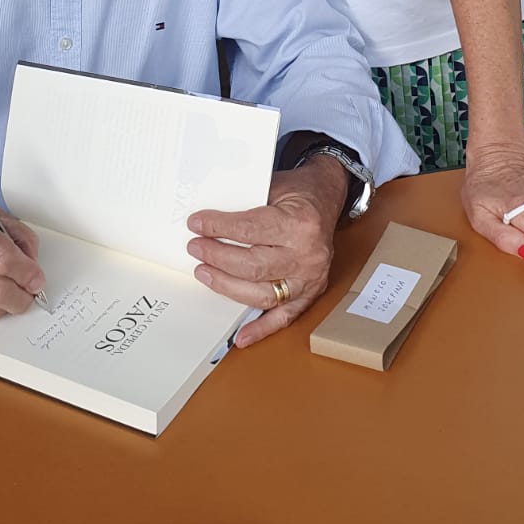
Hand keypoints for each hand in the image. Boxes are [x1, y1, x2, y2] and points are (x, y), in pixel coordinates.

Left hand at [186, 155, 347, 346]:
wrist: (327, 197)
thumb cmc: (299, 192)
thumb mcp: (273, 186)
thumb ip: (245, 204)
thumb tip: (207, 222)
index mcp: (300, 224)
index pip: (250, 230)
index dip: (218, 228)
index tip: (197, 224)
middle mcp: (307, 255)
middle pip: (252, 265)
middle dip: (217, 258)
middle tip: (196, 248)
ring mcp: (310, 279)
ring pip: (263, 294)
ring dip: (228, 287)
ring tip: (205, 274)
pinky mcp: (310, 294)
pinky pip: (284, 317)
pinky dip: (262, 329)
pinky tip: (240, 336)